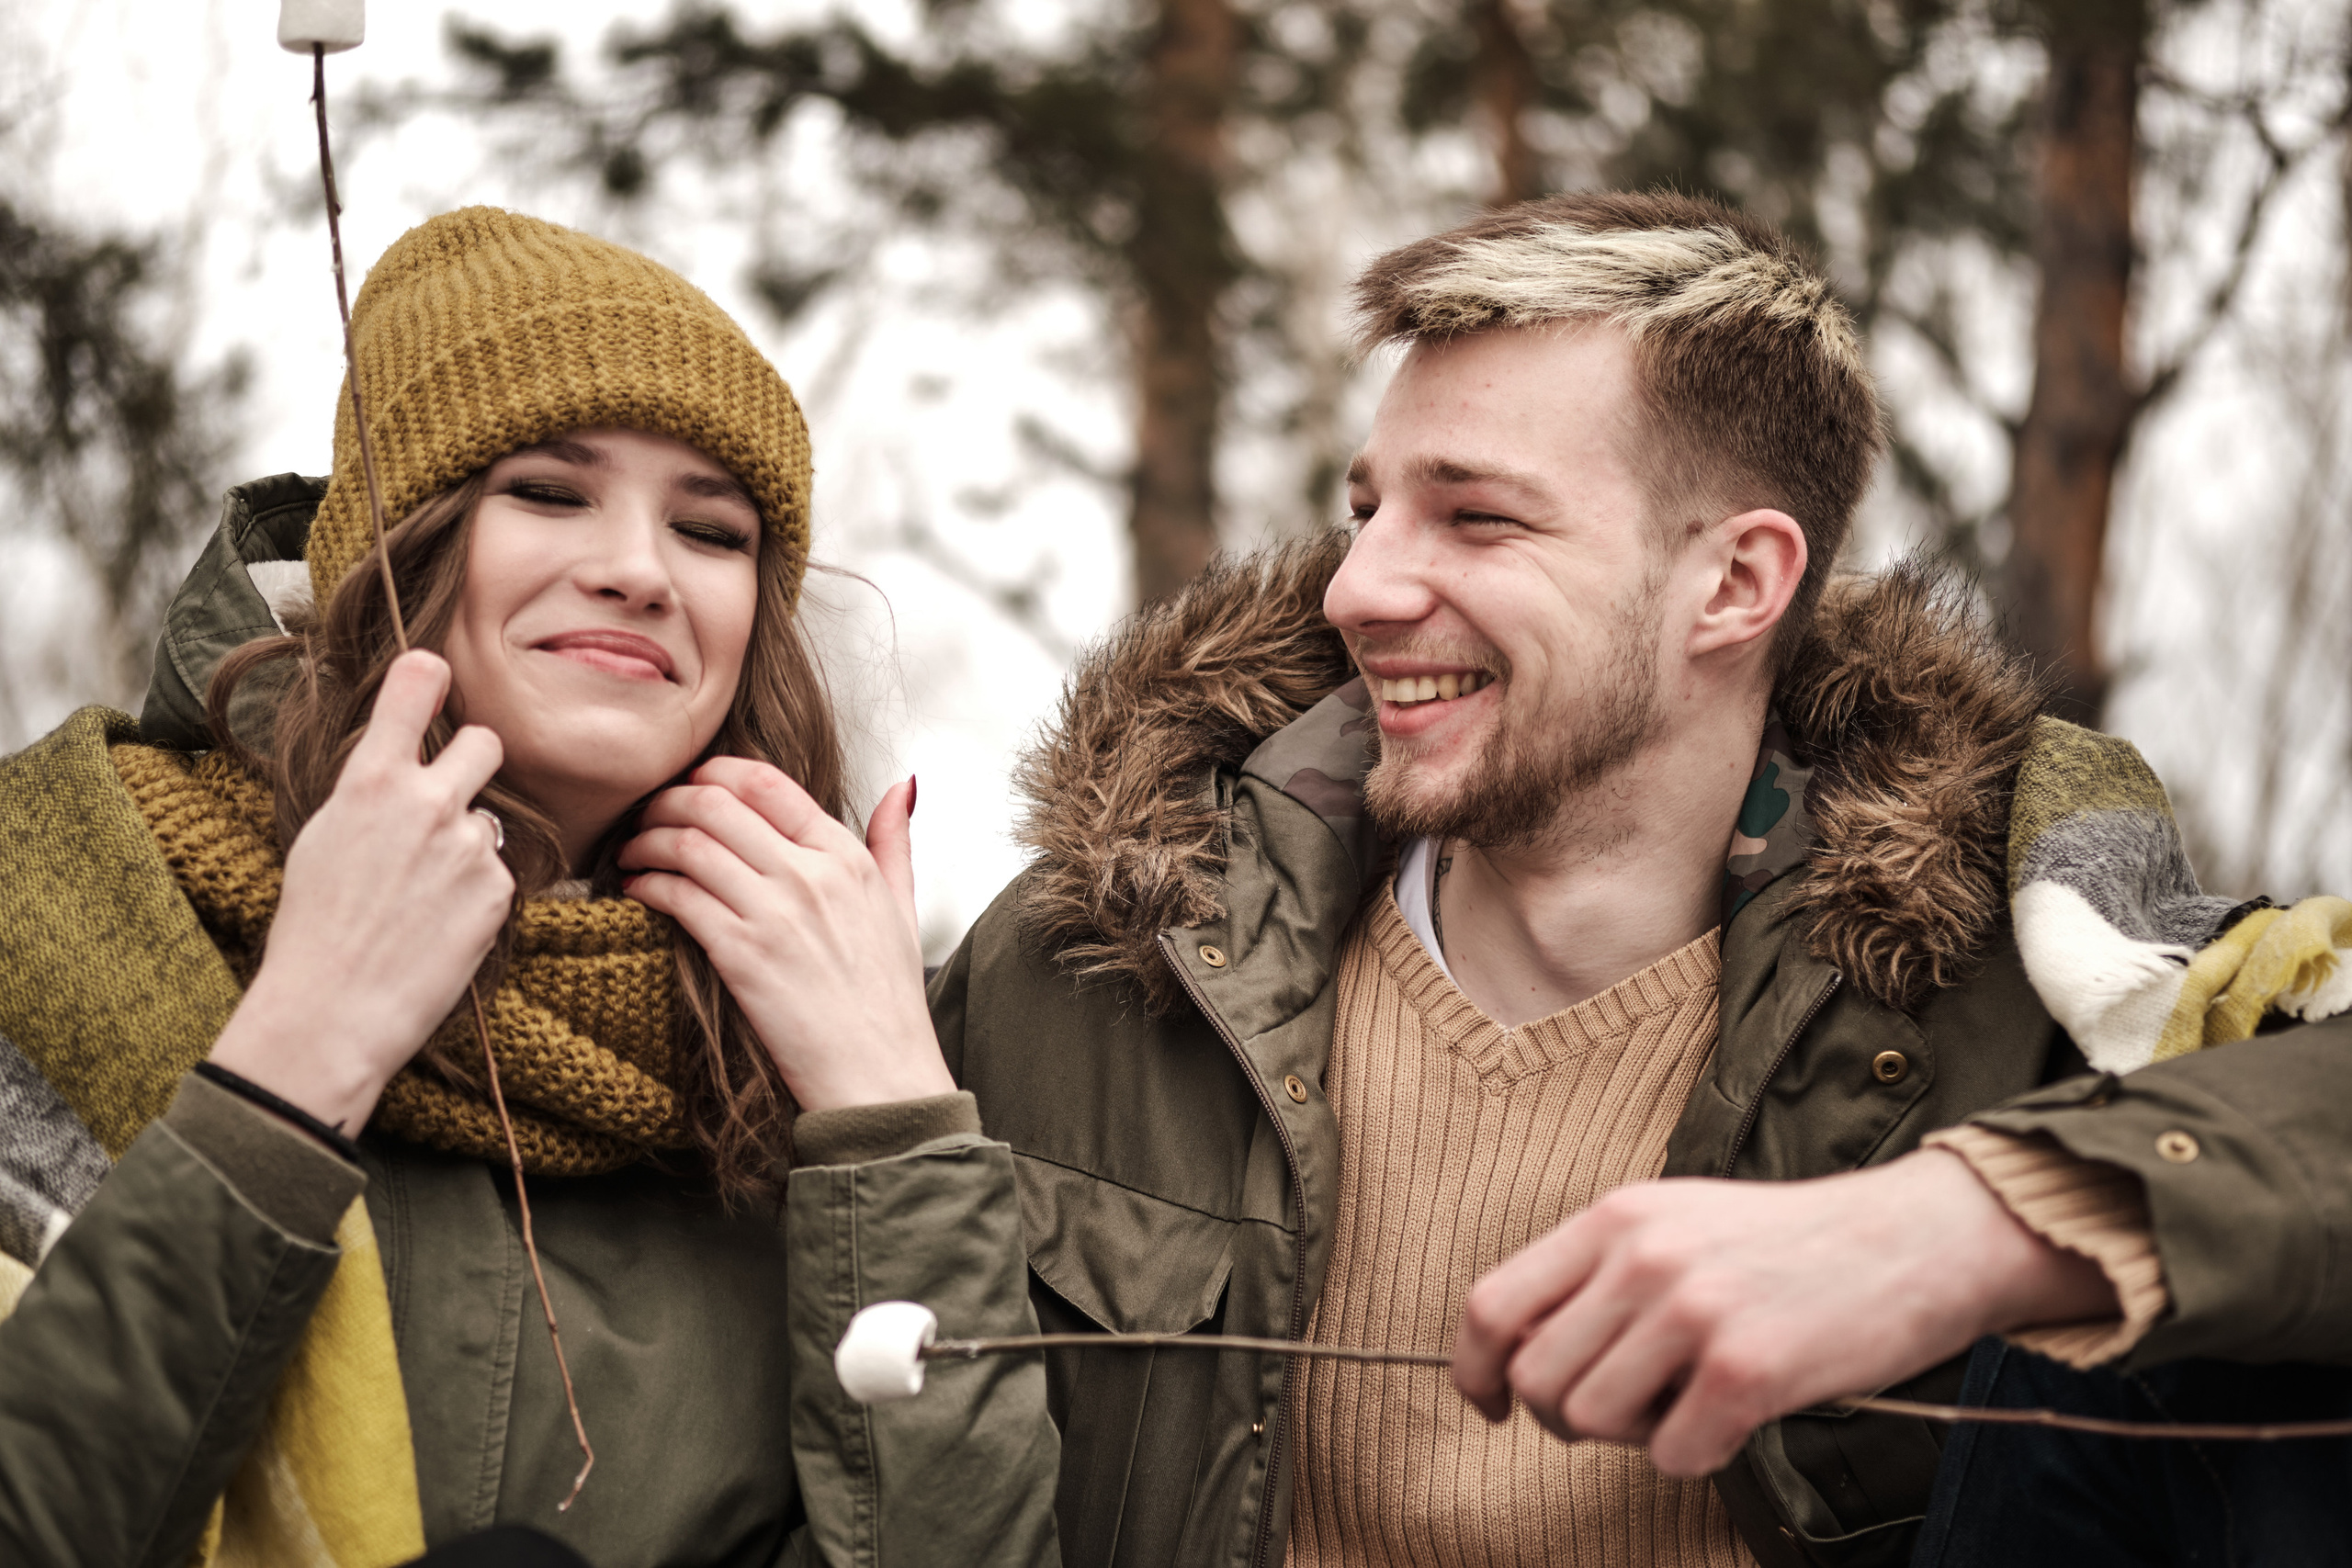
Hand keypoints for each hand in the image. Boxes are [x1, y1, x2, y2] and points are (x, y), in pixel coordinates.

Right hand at [210, 650, 512, 1131]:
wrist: (333, 1010)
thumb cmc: (313, 929)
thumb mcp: (324, 837)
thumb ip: (371, 793)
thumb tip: (400, 767)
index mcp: (371, 780)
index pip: (414, 687)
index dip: (428, 677)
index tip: (435, 673)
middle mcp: (427, 800)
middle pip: (484, 742)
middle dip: (472, 763)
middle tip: (447, 800)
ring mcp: (468, 844)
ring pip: (488, 819)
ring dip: (466, 844)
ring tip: (423, 896)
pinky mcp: (497, 889)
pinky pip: (497, 873)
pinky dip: (476, 895)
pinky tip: (440, 927)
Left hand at [618, 760, 952, 1111]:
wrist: (879, 1075)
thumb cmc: (887, 999)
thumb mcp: (903, 907)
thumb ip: (895, 839)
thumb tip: (902, 784)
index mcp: (846, 857)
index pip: (765, 782)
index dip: (713, 773)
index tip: (690, 785)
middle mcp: (810, 875)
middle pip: (714, 803)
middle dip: (666, 800)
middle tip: (646, 815)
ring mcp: (775, 914)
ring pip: (688, 844)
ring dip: (646, 840)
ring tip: (633, 853)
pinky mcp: (742, 955)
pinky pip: (678, 896)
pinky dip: (648, 884)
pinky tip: (639, 890)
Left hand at [1450, 1150, 2120, 1475]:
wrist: (1916, 1239)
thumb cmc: (1791, 1244)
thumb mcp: (1676, 1223)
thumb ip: (1600, 1274)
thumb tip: (1524, 1354)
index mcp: (1614, 1218)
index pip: (1489, 1303)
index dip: (1474, 1369)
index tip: (1493, 1403)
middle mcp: (1641, 1257)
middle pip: (1534, 1377)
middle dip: (1565, 1416)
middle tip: (1629, 1408)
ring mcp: (1691, 1311)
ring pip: (1589, 1421)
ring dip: (1633, 1434)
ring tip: (1689, 1401)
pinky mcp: (1745, 1369)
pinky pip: (1669, 1456)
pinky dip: (1696, 1455)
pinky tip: (1735, 1418)